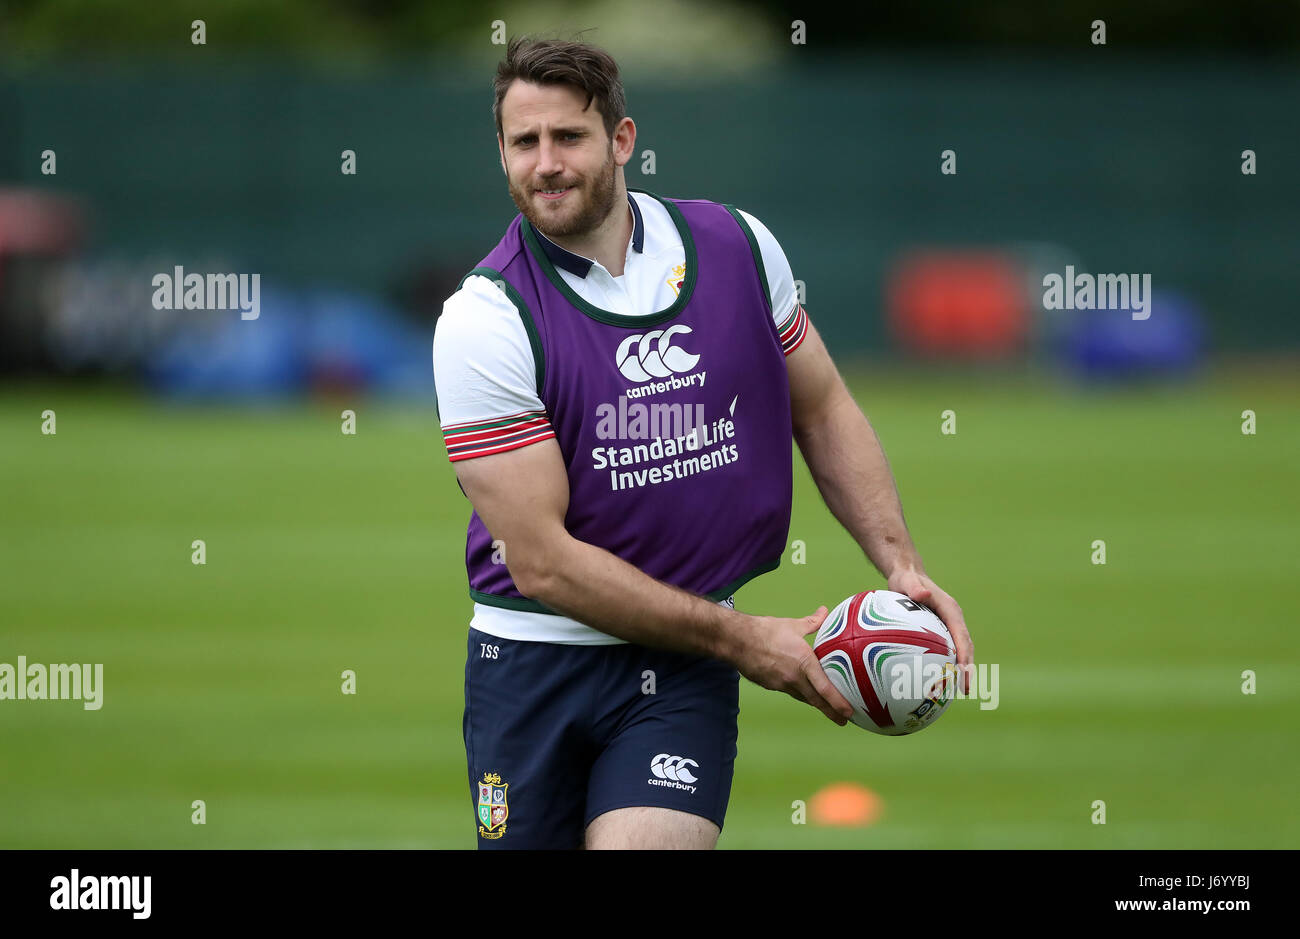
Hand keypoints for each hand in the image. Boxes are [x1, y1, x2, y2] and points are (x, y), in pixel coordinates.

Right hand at [730, 607, 853, 724]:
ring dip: (816, 704)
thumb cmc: (765, 631)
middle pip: (817, 701)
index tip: (849, 713)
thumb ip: (812, 622)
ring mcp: (781, 684)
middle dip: (832, 712)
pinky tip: (804, 691)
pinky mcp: (771, 685)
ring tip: (828, 709)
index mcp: (804, 663)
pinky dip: (800, 693)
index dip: (838, 703)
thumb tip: (824, 611)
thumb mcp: (792, 625)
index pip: (825, 689)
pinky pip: (790, 691)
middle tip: (845, 721)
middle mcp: (794, 678)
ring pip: (804, 697)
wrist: (737, 640)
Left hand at [887, 568, 973, 692]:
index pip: (961, 635)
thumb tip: (922, 594)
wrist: (906, 576)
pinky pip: (945, 651)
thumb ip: (914, 587)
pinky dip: (946, 665)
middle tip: (964, 689)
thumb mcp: (907, 581)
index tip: (963, 671)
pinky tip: (935, 681)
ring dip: (960, 670)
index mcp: (951, 611)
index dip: (964, 654)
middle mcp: (953, 620)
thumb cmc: (905, 579)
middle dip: (967, 668)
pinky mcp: (940, 632)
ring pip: (959, 651)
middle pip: (965, 647)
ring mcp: (948, 627)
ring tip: (956, 692)